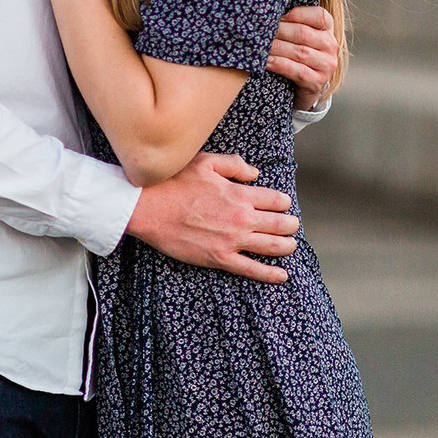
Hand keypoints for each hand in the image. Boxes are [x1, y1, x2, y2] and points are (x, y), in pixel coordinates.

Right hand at [126, 152, 298, 283]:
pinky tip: (282, 275)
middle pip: (282, 225)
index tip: (281, 205)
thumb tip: (254, 173)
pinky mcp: (220, 257)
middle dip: (290, 224)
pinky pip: (253, 269)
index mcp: (240, 195)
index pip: (277, 200)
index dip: (283, 203)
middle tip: (290, 225)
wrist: (147, 209)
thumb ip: (234, 165)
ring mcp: (233, 240)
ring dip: (287, 245)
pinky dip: (271, 274)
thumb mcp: (204, 163)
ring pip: (274, 246)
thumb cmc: (172, 184)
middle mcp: (242, 218)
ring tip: (289, 244)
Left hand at [268, 4, 339, 109]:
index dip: (296, 14)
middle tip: (260, 31)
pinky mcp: (318, 81)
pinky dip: (279, 65)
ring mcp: (327, 64)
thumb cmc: (294, 52)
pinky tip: (265, 62)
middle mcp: (330, 45)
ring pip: (299, 52)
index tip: (277, 15)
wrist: (302, 84)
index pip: (318, 15)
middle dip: (278, 31)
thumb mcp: (296, 35)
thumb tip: (266, 11)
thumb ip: (289, 21)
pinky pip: (298, 71)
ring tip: (259, 46)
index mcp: (327, 28)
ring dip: (276, 48)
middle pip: (303, 33)